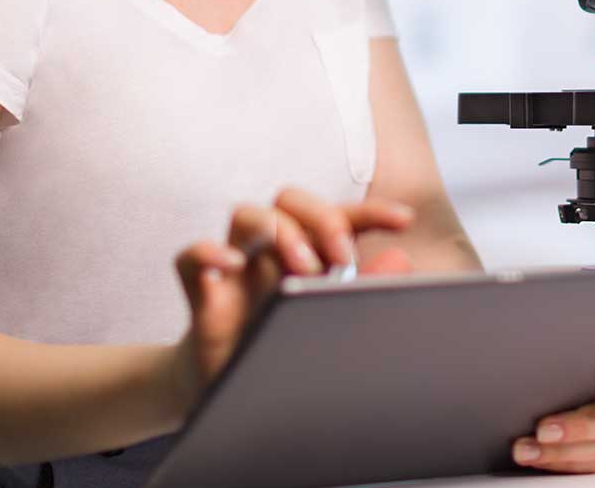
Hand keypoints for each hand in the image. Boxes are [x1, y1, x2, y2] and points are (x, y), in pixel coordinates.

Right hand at [168, 188, 416, 412]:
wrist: (229, 394)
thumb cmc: (285, 347)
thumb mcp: (332, 321)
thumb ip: (365, 291)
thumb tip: (401, 259)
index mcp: (309, 253)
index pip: (338, 217)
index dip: (371, 212)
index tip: (404, 221)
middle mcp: (272, 252)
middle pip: (289, 200)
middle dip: (320, 217)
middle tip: (341, 256)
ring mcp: (236, 268)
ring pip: (246, 214)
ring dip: (278, 230)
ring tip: (303, 268)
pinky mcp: (202, 292)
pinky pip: (190, 256)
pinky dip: (208, 251)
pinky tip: (232, 265)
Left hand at [511, 351, 594, 473]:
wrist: (528, 382)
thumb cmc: (550, 356)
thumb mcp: (557, 344)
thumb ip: (561, 345)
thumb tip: (540, 341)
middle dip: (579, 427)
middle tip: (545, 428)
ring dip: (560, 451)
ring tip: (527, 448)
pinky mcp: (594, 450)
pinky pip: (585, 464)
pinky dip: (557, 463)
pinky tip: (534, 455)